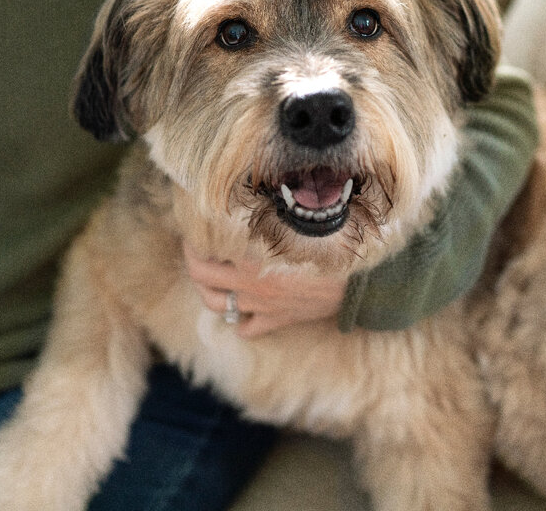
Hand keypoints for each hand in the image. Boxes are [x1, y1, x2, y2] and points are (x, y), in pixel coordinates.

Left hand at [183, 240, 347, 337]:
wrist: (354, 282)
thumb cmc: (325, 250)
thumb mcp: (291, 232)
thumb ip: (264, 227)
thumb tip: (240, 215)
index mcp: (251, 261)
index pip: (202, 259)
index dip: (191, 248)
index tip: (191, 236)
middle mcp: (250, 286)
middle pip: (203, 283)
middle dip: (194, 269)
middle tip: (195, 257)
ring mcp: (261, 306)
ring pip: (219, 307)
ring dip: (211, 295)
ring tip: (211, 284)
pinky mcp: (276, 320)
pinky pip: (247, 329)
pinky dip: (240, 322)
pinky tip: (243, 312)